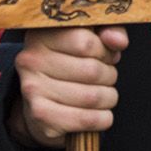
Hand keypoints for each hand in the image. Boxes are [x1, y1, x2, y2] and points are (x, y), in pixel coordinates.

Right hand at [10, 26, 128, 148]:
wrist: (42, 106)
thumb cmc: (72, 67)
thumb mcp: (91, 39)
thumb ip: (109, 30)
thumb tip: (119, 41)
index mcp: (42, 35)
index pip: (87, 42)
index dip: (106, 52)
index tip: (104, 57)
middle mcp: (32, 60)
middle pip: (92, 71)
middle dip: (109, 77)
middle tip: (105, 79)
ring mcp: (33, 89)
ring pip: (94, 97)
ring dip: (108, 98)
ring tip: (102, 95)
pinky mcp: (41, 116)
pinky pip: (88, 119)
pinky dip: (102, 119)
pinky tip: (97, 114)